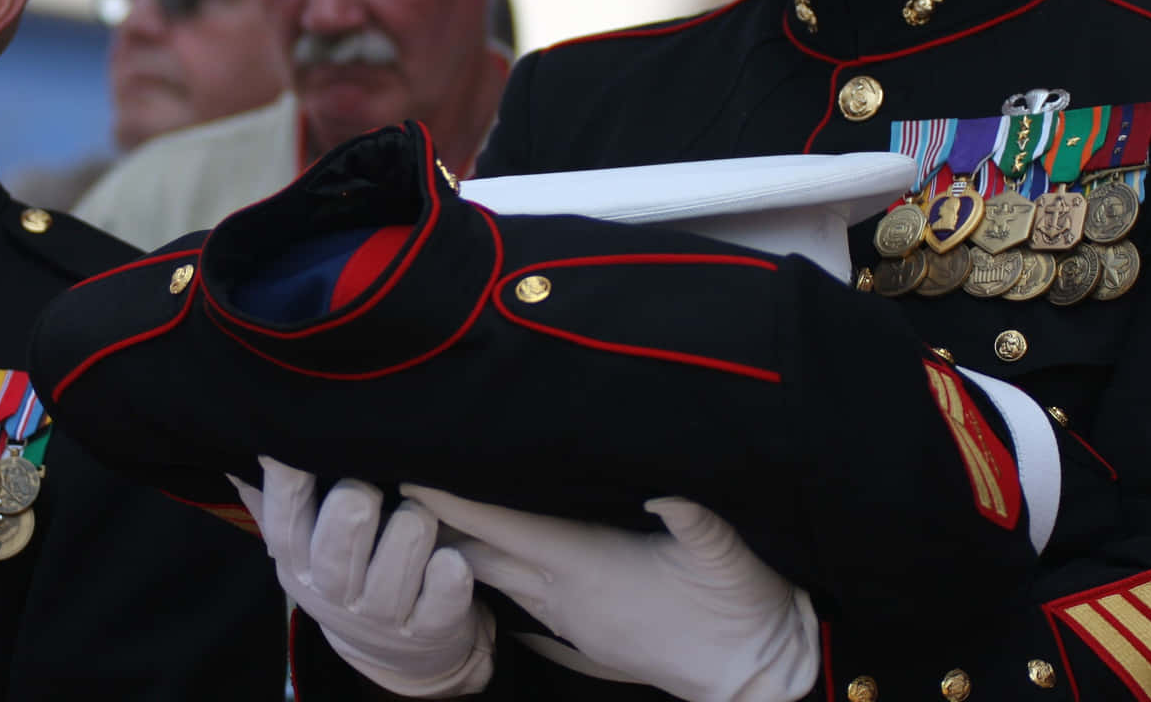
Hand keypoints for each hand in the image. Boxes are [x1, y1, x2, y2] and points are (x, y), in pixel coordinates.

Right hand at [231, 457, 492, 697]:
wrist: (394, 649)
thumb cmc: (348, 571)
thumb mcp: (306, 544)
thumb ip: (279, 497)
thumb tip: (250, 442)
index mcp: (298, 562)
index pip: (283, 521)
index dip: (290, 481)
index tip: (299, 443)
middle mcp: (334, 590)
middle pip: (338, 541)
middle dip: (354, 505)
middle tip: (369, 486)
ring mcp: (381, 614)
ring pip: (394, 562)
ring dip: (409, 529)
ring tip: (418, 514)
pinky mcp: (427, 629)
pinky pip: (439, 601)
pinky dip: (447, 577)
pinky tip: (451, 558)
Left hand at [402, 486, 817, 701]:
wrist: (752, 669)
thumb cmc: (737, 605)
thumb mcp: (723, 552)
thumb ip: (693, 519)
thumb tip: (667, 492)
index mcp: (587, 566)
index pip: (503, 528)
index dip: (455, 504)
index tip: (410, 481)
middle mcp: (565, 595)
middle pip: (483, 556)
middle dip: (441, 526)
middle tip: (398, 489)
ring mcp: (570, 619)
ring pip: (498, 579)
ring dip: (464, 550)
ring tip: (429, 515)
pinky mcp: (583, 633)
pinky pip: (522, 598)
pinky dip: (496, 572)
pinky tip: (487, 558)